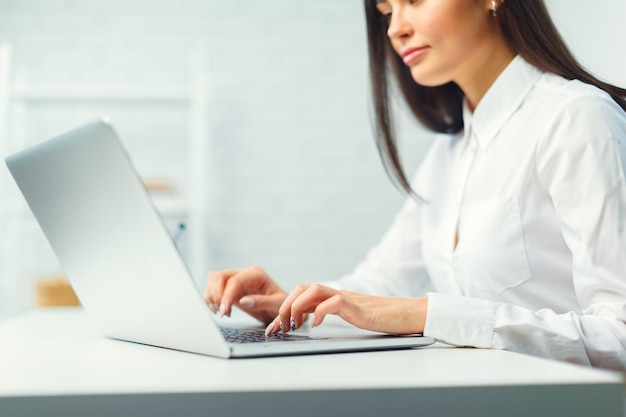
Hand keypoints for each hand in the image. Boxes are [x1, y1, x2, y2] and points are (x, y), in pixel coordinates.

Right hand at [204, 265, 287, 324]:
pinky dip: (211, 298)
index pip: (235, 281)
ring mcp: (236, 279)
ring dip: (212, 295)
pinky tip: (219, 309)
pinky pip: (214, 287)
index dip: (227, 296)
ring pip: (214, 279)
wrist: (281, 307)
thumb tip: (243, 301)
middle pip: (220, 276)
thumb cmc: (282, 304)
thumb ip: (262, 302)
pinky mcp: (230, 287)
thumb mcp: (277, 304)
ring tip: (221, 311)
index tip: (224, 311)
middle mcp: (245, 273)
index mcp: (257, 274)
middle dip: (217, 295)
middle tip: (222, 313)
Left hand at [265, 283, 427, 335]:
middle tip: (279, 327)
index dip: (283, 307)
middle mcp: (337, 294)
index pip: (302, 293)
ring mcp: (347, 298)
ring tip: (295, 326)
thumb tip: (311, 321)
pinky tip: (318, 325)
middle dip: (284, 306)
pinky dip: (321, 312)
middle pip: (302, 288)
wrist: (407, 315)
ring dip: (297, 307)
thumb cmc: (382, 318)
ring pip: (313, 290)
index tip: (274, 327)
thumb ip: (332, 313)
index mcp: (333, 297)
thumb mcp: (349, 316)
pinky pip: (334, 302)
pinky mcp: (357, 306)